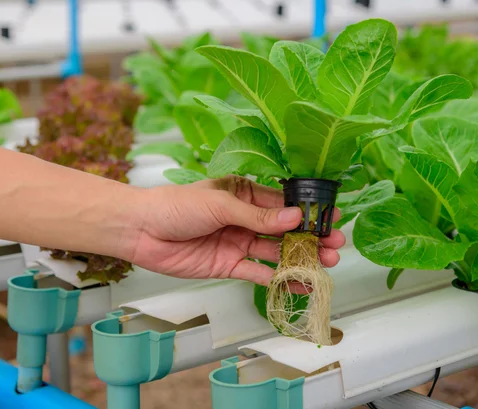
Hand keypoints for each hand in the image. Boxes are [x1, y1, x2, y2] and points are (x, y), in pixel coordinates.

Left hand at [126, 176, 345, 292]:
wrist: (142, 231)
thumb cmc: (177, 206)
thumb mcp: (221, 204)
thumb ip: (258, 216)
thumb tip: (295, 217)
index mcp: (243, 194)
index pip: (281, 202)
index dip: (307, 211)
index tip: (331, 217)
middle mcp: (243, 218)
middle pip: (283, 229)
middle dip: (310, 237)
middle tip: (335, 245)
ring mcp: (237, 242)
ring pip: (275, 251)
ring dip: (300, 258)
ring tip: (326, 264)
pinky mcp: (228, 265)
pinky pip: (258, 272)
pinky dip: (278, 279)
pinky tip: (299, 283)